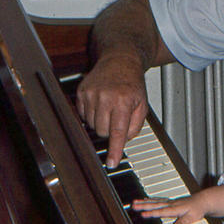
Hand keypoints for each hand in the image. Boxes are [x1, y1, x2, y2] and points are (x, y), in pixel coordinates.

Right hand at [75, 52, 147, 168]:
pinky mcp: (82, 92)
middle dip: (111, 130)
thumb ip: (134, 126)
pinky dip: (92, 114)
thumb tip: (122, 141)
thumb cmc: (132, 84)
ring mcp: (91, 94)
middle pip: (103, 131)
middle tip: (117, 117)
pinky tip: (100, 104)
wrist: (119, 60)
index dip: (114, 149)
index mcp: (123, 101)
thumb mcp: (142, 105)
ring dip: (101, 122)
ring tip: (109, 107)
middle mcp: (105, 97)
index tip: (111, 163)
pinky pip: (83, 115)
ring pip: (92, 125)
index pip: (118, 131)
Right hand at [131, 195, 205, 223]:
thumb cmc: (198, 209)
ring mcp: (170, 202)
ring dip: (144, 202)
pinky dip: (150, 200)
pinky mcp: (170, 202)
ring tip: (134, 202)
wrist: (203, 201)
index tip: (143, 214)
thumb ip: (184, 221)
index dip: (152, 213)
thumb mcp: (193, 217)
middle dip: (143, 206)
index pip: (161, 211)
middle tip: (133, 206)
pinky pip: (158, 200)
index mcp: (175, 209)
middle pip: (155, 205)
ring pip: (154, 201)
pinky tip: (145, 200)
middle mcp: (171, 204)